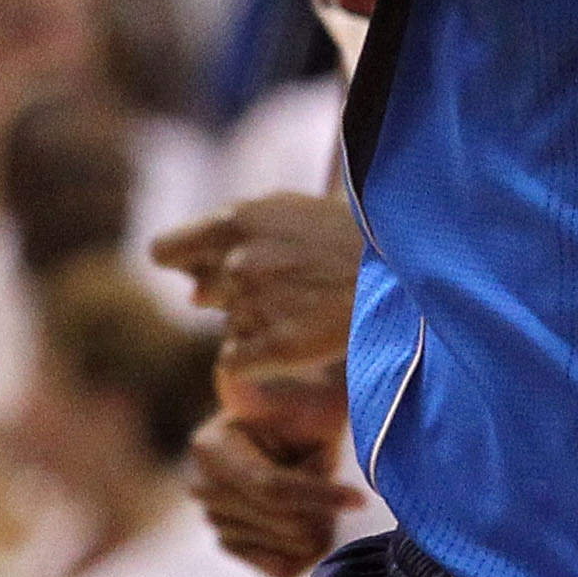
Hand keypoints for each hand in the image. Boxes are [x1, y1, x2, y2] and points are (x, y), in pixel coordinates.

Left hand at [152, 192, 362, 375]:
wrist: (412, 271)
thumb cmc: (356, 238)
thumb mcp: (293, 213)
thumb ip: (237, 240)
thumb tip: (191, 293)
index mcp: (237, 220)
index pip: (165, 251)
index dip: (184, 263)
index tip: (201, 271)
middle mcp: (238, 262)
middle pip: (204, 294)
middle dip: (235, 295)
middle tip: (289, 288)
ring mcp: (256, 305)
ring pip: (231, 326)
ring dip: (259, 323)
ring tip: (309, 309)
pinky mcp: (276, 347)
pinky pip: (236, 363)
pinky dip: (261, 359)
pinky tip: (300, 340)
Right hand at [191, 414, 360, 576]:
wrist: (302, 418)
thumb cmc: (310, 405)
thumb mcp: (304, 402)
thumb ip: (284, 403)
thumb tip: (260, 394)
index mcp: (210, 447)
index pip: (272, 487)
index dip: (320, 495)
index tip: (361, 499)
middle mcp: (202, 486)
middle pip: (284, 521)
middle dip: (321, 502)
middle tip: (332, 476)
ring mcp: (213, 518)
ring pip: (291, 542)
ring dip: (317, 517)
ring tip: (315, 486)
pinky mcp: (232, 543)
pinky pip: (282, 566)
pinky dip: (307, 546)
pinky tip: (311, 515)